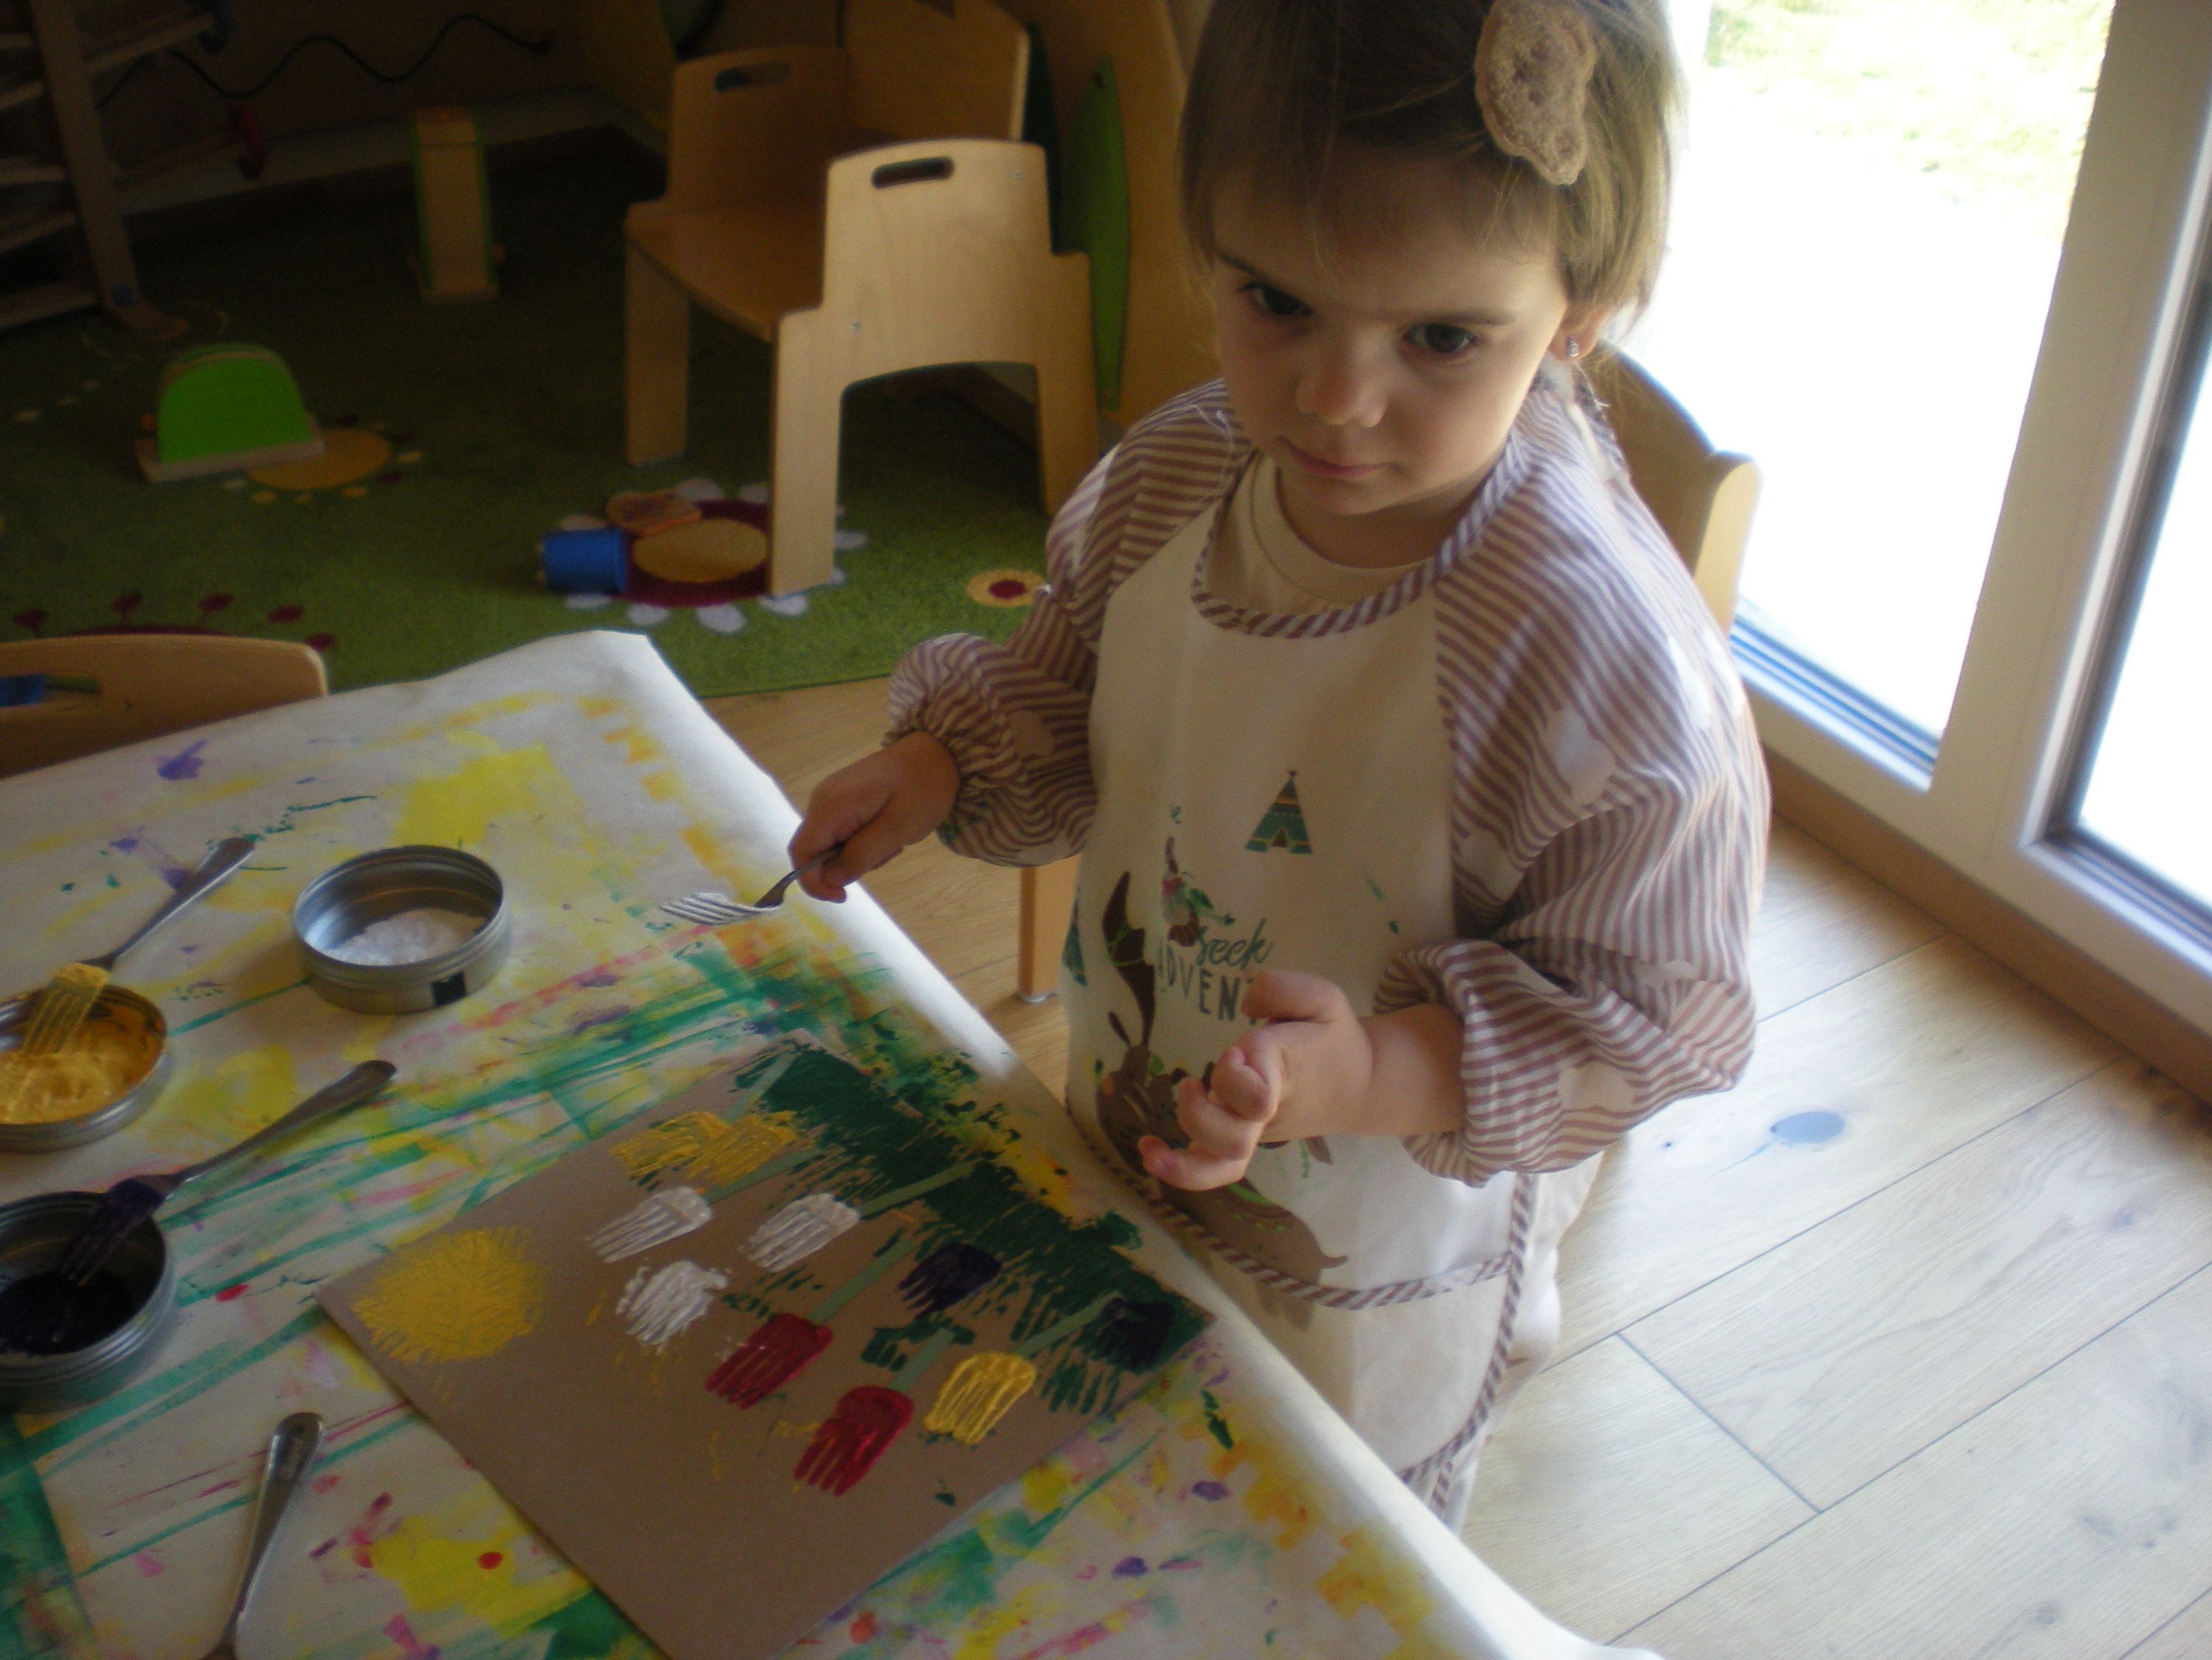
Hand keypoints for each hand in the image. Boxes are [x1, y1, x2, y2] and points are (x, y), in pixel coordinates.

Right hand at [790, 733, 959, 901]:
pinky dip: (861, 841)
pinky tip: (887, 831)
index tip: (842, 896)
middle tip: (886, 854)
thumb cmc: (923, 790)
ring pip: (829, 844)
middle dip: (844, 866)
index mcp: (832, 805)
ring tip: (893, 841)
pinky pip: (841, 831)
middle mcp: (823, 800)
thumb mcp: (897, 829)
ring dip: (858, 854)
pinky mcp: (843, 798)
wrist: (937, 753)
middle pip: (814, 850)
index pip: (800, 851)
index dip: (812, 881)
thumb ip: (861, 856)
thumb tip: (830, 879)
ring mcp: (831, 797)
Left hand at [1139, 970, 1372, 1190]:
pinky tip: (1148, 1151)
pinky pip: (1214, 1168)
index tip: (1235, 1049)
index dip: (1234, 1076)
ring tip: (1156, 1131)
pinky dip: (1180, 1169)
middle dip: (1202, 1116)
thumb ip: (1282, 987)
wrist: (1357, 1086)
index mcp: (1282, 1073)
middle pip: (1234, 1139)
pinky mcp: (1245, 1140)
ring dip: (1185, 1151)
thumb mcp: (1323, 997)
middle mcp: (1266, 1109)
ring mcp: (1255, 1131)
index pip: (1256, 1094)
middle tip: (1193, 1082)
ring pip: (1224, 1163)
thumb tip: (1246, 1002)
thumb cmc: (1332, 1037)